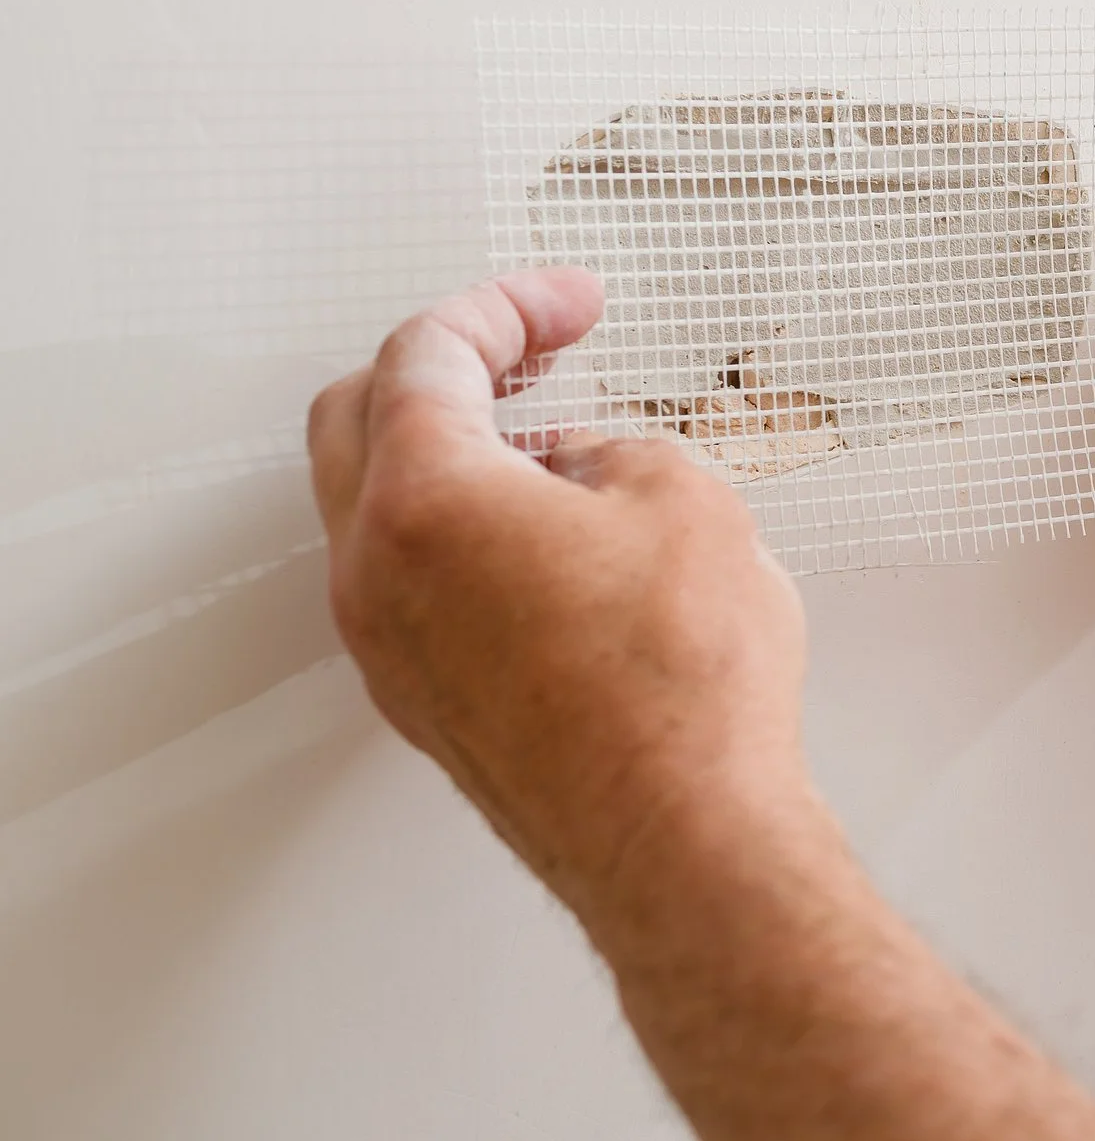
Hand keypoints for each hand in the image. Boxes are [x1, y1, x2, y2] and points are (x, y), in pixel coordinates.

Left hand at [306, 269, 812, 913]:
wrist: (683, 836)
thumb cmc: (681, 692)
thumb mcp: (687, 501)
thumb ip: (618, 450)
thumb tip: (591, 469)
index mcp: (426, 498)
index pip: (429, 355)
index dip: (507, 307)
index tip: (565, 303)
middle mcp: (378, 572)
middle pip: (360, 419)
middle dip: (448, 366)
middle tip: (532, 348)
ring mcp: (391, 647)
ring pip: (378, 507)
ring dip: (453, 452)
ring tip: (557, 447)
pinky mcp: (427, 702)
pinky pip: (412, 582)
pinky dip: (460, 530)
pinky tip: (548, 537)